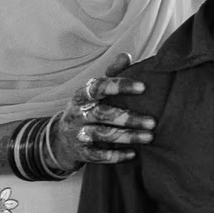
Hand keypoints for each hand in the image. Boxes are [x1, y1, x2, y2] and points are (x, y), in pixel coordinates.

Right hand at [50, 54, 154, 170]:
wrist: (60, 141)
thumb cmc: (86, 111)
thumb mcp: (93, 92)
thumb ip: (110, 75)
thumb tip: (126, 55)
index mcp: (82, 95)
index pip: (99, 87)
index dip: (120, 86)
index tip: (143, 87)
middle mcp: (78, 113)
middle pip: (103, 114)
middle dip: (129, 118)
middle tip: (153, 122)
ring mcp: (77, 134)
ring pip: (103, 135)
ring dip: (128, 136)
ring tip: (149, 137)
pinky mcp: (80, 153)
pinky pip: (98, 156)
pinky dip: (116, 156)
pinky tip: (133, 154)